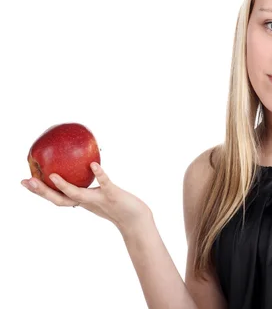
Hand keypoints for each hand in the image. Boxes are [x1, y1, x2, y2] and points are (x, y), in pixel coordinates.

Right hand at [21, 162, 151, 232]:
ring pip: (78, 194)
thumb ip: (88, 187)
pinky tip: (94, 165)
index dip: (39, 191)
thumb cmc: (116, 206)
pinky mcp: (113, 194)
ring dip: (64, 186)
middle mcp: (86, 202)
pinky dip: (99, 174)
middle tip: (25, 181)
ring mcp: (99, 199)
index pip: (55, 197)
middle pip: (59, 198)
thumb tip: (83, 165)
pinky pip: (105, 183)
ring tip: (52, 175)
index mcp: (81, 201)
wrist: (135, 219)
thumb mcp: (98, 195)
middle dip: (41, 191)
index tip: (25, 181)